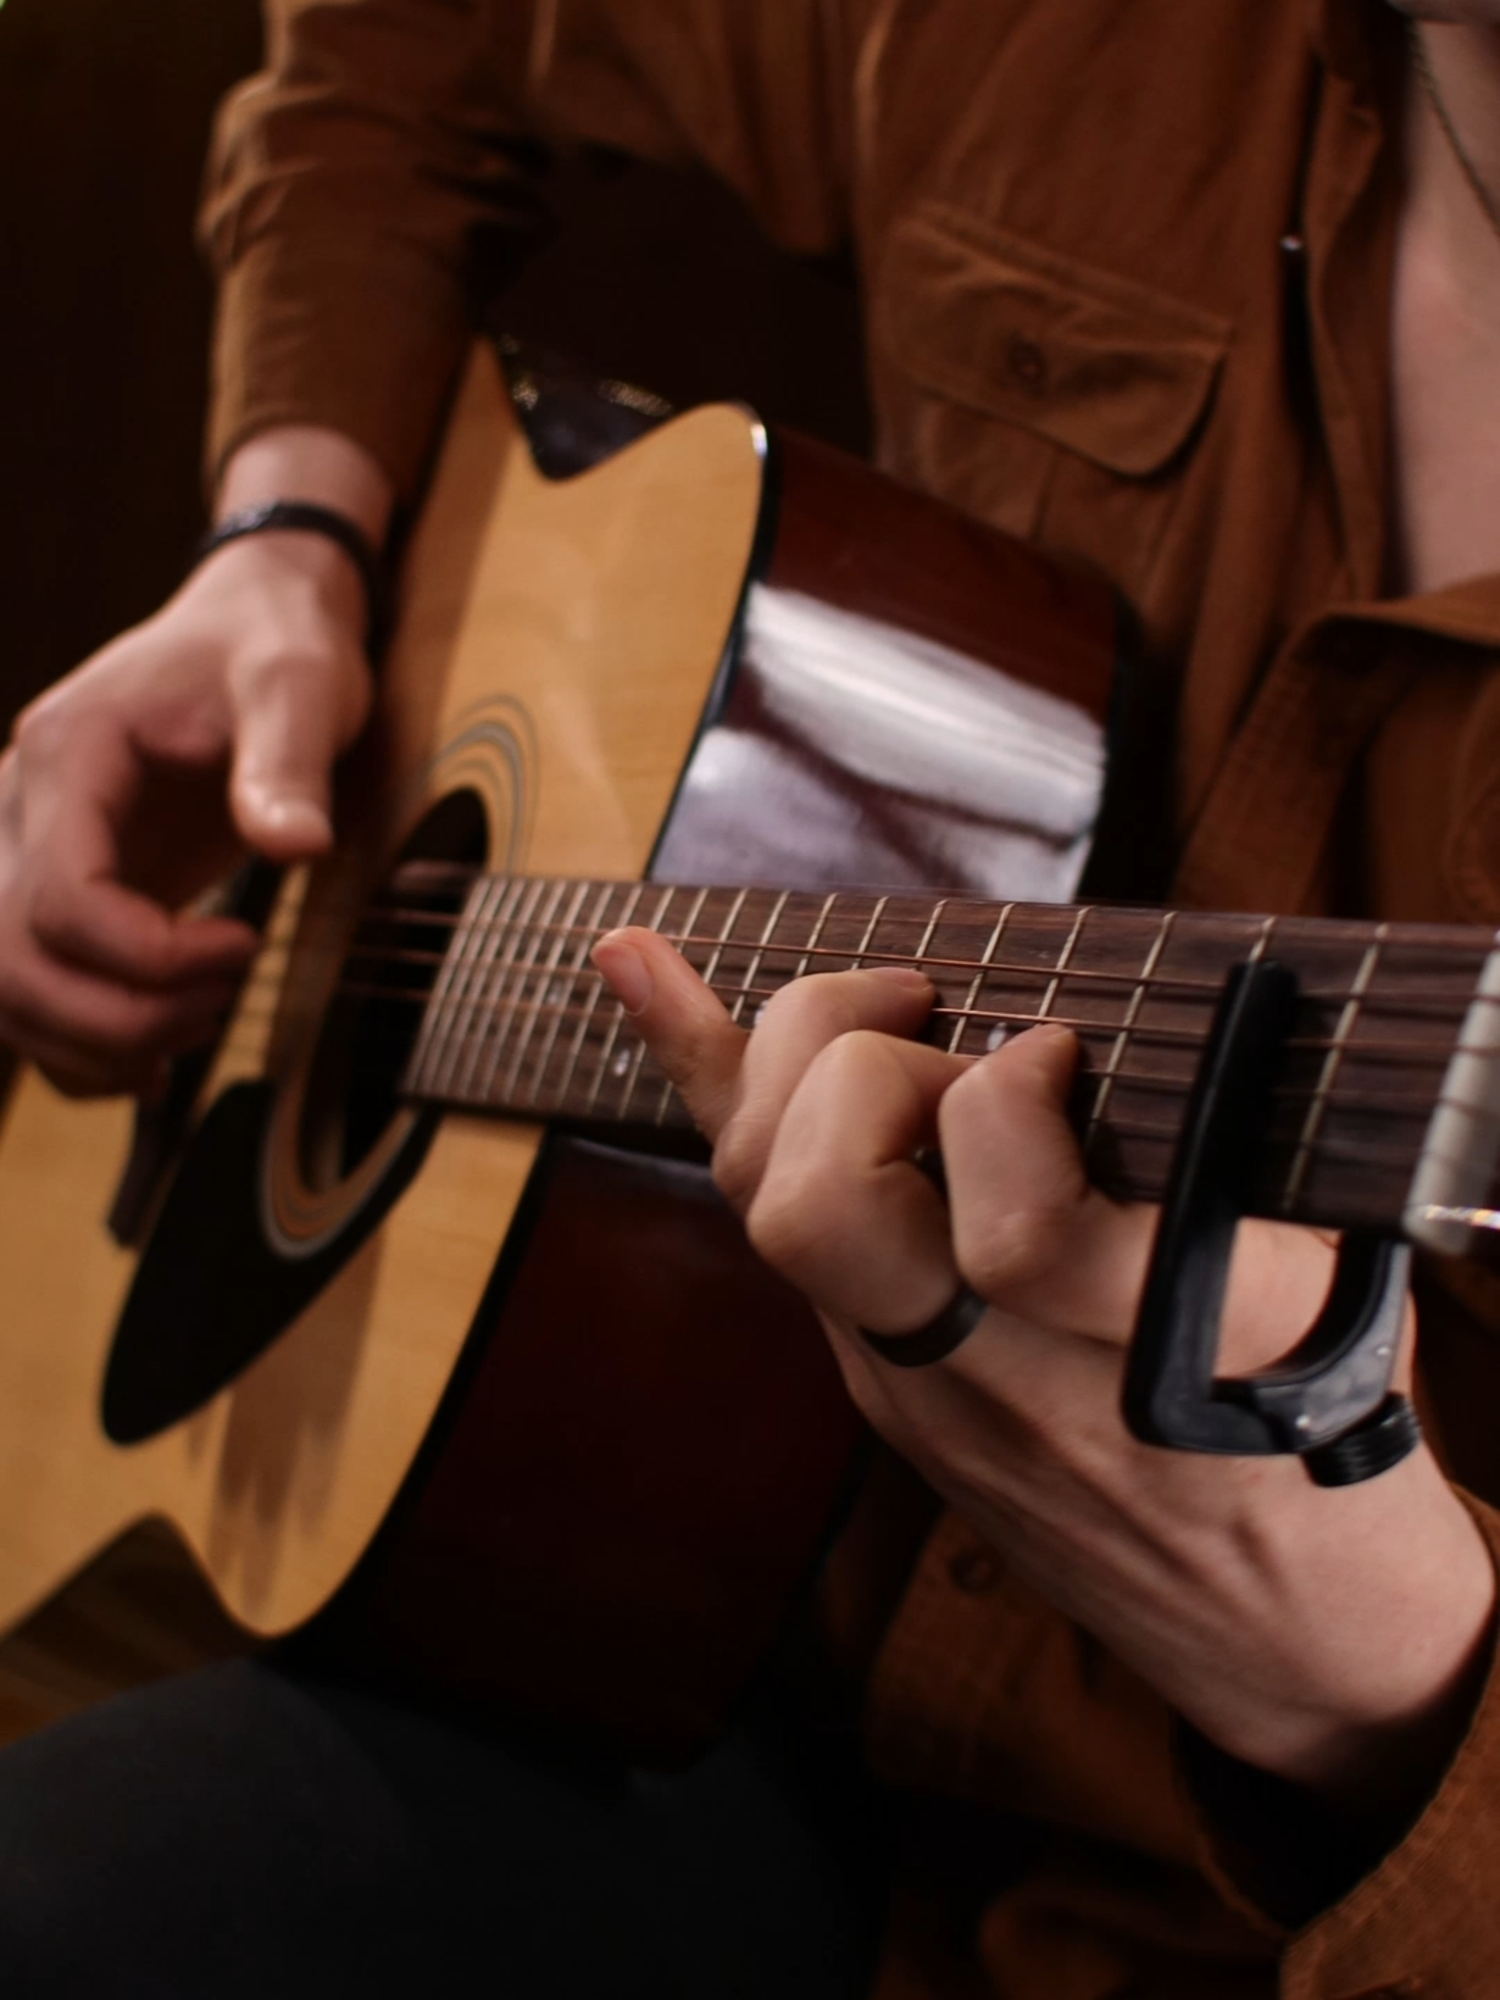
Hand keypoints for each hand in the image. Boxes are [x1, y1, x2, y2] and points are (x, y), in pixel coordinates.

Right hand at [0, 510, 373, 1096]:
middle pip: (11, 960)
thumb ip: (289, 763)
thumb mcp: (300, 684)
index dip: (149, 955)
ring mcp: (25, 851)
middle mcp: (18, 806)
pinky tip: (157, 1061)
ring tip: (204, 1019)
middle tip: (225, 997)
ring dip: (99, 1040)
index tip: (244, 946)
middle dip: (120, 1014)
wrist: (249, 626)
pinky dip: (81, 1047)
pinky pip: (29, 994)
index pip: (59, 898)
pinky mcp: (55, 888)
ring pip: (5, 992)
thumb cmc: (271, 647)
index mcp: (67, 753)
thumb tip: (297, 846)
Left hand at [593, 927, 1496, 1817]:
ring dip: (795, 1069)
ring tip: (891, 1021)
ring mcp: (923, 1395)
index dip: (1014, 1102)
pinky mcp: (885, 1393)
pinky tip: (632, 964)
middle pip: (826, 1213)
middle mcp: (1009, 1385)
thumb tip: (1088, 1015)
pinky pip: (776, 1226)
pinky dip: (712, 1080)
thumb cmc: (1322, 1416)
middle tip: (945, 1023)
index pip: (1018, 1231)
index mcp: (1156, 1349)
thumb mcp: (1325, 1279)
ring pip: (771, 1212)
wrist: (1279, 1623)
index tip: (1061, 1052)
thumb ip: (1219, 1158)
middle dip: (859, 1068)